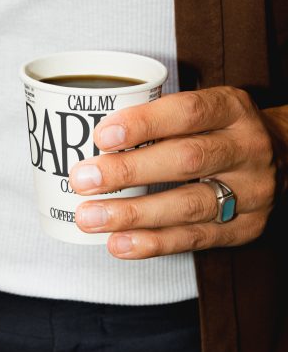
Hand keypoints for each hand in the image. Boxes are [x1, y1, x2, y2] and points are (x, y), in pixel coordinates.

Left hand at [69, 87, 277, 259]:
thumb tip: (96, 140)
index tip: (101, 136)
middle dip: (129, 172)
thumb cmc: (220, 129)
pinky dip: (153, 243)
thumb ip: (161, 120)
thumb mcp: (203, 108)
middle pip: (187, 160)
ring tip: (90, 217)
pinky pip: (195, 238)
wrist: (281, 156)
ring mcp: (251, 191)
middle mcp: (247, 148)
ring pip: (189, 205)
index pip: (188, 112)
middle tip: (83, 179)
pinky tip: (119, 243)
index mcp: (233, 108)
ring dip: (133, 214)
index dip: (144, 123)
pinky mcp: (246, 227)